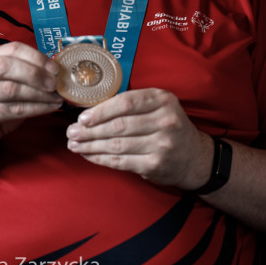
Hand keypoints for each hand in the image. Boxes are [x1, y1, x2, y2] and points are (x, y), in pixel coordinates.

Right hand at [0, 41, 62, 157]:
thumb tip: (55, 74)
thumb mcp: (7, 86)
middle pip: (7, 65)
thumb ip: (25, 77)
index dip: (35, 56)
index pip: (11, 49)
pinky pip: (13, 109)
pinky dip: (36, 108)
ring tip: (55, 98)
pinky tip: (48, 108)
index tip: (54, 68)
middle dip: (35, 73)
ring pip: (11, 89)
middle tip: (54, 83)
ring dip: (38, 93)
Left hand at [66, 88, 212, 189]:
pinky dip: (101, 159)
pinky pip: (121, 161)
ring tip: (74, 144)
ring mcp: (162, 144)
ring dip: (91, 145)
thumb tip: (91, 110)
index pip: (126, 102)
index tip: (82, 117)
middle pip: (119, 125)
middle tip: (71, 132)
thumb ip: (132, 104)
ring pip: (117, 144)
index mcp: (163, 99)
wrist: (194, 157)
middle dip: (90, 130)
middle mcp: (165, 120)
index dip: (101, 110)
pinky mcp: (156, 164)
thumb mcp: (158, 106)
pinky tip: (89, 155)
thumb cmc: (168, 126)